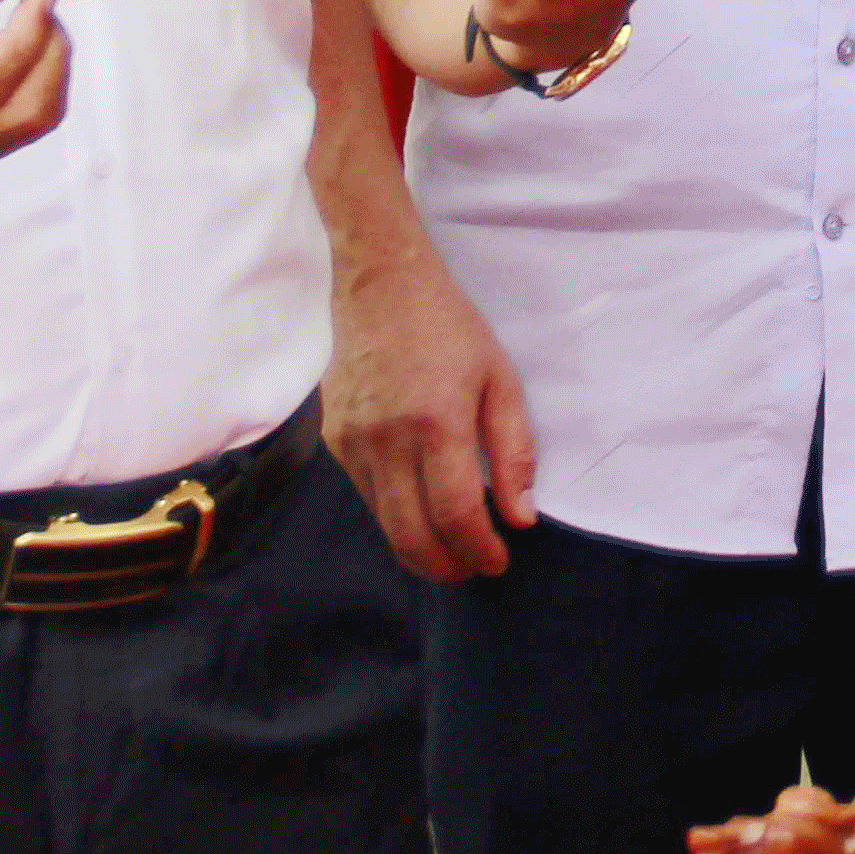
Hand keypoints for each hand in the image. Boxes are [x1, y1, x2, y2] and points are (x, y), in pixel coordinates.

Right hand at [325, 243, 535, 579]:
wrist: (379, 284)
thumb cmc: (448, 327)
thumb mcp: (499, 379)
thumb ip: (514, 452)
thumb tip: (520, 516)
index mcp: (436, 422)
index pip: (455, 513)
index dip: (479, 549)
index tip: (499, 561)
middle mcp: (386, 439)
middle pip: (411, 533)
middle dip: (446, 566)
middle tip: (474, 569)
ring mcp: (353, 442)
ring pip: (383, 522)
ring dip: (418, 548)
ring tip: (452, 550)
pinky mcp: (334, 440)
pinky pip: (366, 496)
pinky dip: (395, 516)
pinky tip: (420, 511)